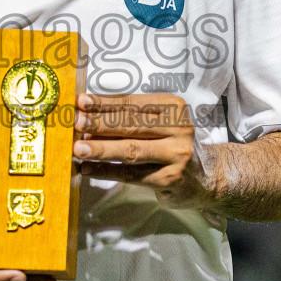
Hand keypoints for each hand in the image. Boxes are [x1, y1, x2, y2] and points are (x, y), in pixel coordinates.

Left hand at [74, 93, 215, 208]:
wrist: (203, 177)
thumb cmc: (171, 144)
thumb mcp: (158, 124)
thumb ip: (129, 120)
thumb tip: (88, 120)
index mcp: (173, 107)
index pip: (134, 103)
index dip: (106, 102)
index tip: (82, 102)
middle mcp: (179, 129)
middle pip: (132, 125)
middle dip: (101, 124)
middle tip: (76, 123)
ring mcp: (177, 155)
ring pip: (132, 151)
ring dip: (102, 149)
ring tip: (79, 148)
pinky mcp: (170, 179)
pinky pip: (132, 175)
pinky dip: (108, 172)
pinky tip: (88, 169)